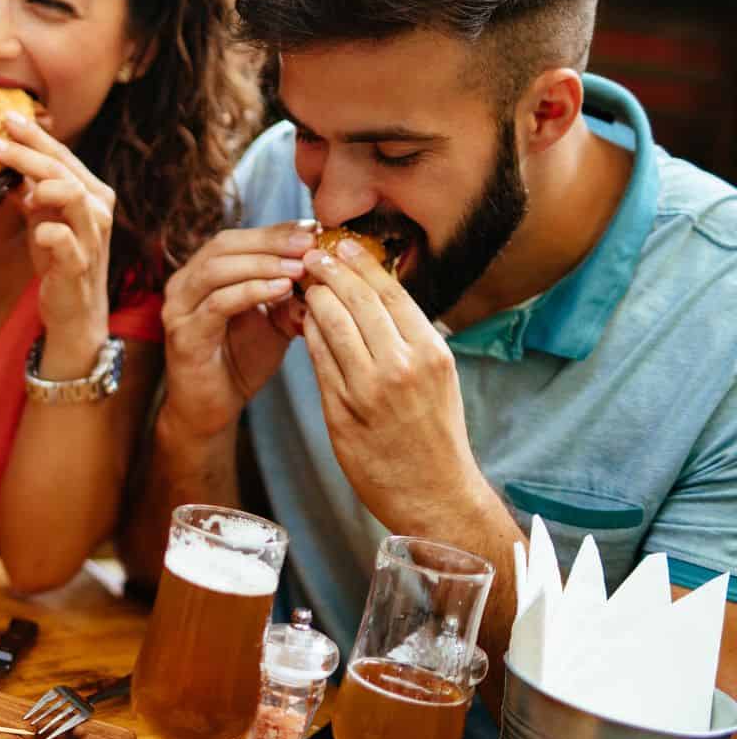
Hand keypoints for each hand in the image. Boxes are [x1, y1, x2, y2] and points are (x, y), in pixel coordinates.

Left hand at [0, 112, 114, 369]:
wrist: (74, 310)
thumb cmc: (58, 258)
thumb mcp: (42, 216)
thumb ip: (30, 188)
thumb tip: (1, 155)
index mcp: (91, 192)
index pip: (61, 154)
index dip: (33, 136)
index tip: (4, 117)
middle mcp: (98, 208)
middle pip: (62, 168)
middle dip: (26, 151)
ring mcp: (92, 236)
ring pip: (71, 194)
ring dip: (40, 181)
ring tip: (10, 175)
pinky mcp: (79, 264)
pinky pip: (66, 239)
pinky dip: (48, 230)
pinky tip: (34, 229)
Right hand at [159, 221, 314, 439]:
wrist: (211, 410)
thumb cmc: (240, 361)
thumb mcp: (273, 321)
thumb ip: (290, 294)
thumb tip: (325, 266)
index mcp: (202, 273)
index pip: (237, 238)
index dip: (275, 230)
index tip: (314, 229)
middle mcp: (184, 283)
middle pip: (224, 244)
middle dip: (270, 241)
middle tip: (309, 242)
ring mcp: (178, 308)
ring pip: (217, 269)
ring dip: (262, 264)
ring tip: (299, 267)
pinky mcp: (183, 334)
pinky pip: (217, 304)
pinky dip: (250, 292)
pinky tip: (280, 290)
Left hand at [300, 237, 481, 526]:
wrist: (433, 494)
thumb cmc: (435, 432)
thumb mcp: (438, 377)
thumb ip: (409, 337)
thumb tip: (378, 294)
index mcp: (431, 352)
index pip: (391, 292)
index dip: (360, 263)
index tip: (340, 244)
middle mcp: (402, 366)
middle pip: (357, 301)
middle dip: (329, 272)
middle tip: (310, 255)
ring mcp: (369, 390)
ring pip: (331, 325)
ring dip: (313, 299)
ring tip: (304, 285)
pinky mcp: (341, 412)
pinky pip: (317, 360)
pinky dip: (307, 334)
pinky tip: (300, 321)